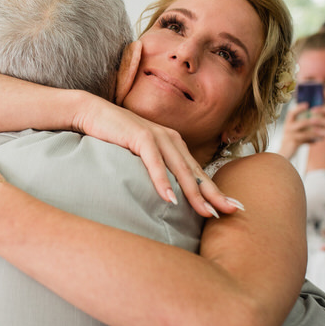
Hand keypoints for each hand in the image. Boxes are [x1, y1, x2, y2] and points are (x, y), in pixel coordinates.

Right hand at [72, 41, 240, 217]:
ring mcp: (157, 136)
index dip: (215, 190)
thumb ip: (156, 168)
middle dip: (215, 194)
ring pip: (180, 169)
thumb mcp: (141, 155)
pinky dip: (162, 181)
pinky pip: (154, 163)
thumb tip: (167, 194)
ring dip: (194, 192)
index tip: (232, 207)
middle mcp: (171, 139)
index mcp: (174, 145)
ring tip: (205, 212)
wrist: (92, 114)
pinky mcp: (140, 136)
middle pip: (196, 172)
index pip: (198, 172)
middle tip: (232, 212)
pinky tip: (169, 199)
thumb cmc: (116, 138)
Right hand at [276, 102, 317, 158]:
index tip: (307, 104)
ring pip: (306, 133)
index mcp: (288, 123)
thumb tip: (316, 118)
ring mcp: (290, 136)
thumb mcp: (294, 132)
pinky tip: (320, 140)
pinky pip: (306, 141)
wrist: (281, 156)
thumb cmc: (291, 142)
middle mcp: (287, 128)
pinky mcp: (293, 143)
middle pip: (301, 123)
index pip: (291, 113)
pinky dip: (314, 140)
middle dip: (313, 121)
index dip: (299, 108)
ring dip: (317, 132)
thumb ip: (301, 125)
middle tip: (323, 119)